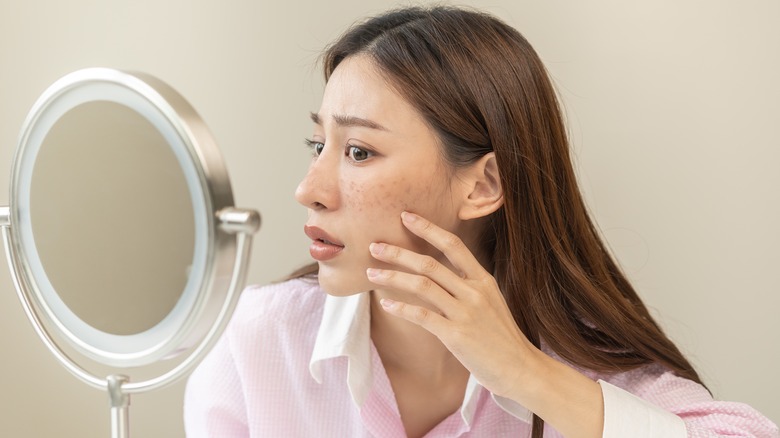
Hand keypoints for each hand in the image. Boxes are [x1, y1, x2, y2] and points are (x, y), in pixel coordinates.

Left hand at [366, 211, 535, 397]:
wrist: (521, 369)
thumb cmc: (501, 338)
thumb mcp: (491, 303)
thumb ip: (468, 287)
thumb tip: (439, 274)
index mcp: (483, 280)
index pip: (453, 245)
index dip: (428, 228)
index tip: (406, 216)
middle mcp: (474, 292)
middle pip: (430, 263)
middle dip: (398, 252)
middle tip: (374, 246)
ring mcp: (466, 313)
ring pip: (422, 285)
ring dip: (392, 277)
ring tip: (371, 273)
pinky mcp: (456, 335)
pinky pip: (422, 316)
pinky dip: (401, 308)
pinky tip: (386, 304)